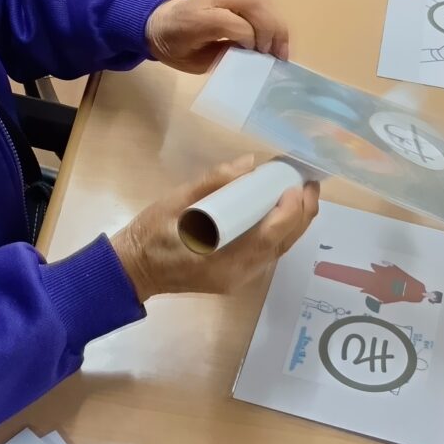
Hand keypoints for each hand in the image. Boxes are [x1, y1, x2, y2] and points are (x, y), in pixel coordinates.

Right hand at [110, 156, 318, 303]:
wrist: (134, 270)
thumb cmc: (150, 234)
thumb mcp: (174, 202)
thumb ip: (212, 182)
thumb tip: (248, 164)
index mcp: (220, 259)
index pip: (266, 237)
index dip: (288, 212)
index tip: (295, 186)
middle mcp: (236, 274)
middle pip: (280, 245)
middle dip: (300, 215)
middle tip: (309, 185)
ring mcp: (238, 279)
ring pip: (277, 251)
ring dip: (294, 224)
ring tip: (303, 195)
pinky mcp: (236, 276)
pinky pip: (266, 254)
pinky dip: (280, 233)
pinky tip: (282, 213)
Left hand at [144, 0, 288, 73]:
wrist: (156, 21)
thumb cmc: (172, 46)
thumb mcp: (190, 62)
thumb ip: (218, 58)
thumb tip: (248, 59)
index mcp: (194, 19)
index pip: (229, 22)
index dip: (247, 38)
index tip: (254, 56)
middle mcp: (212, 2)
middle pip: (252, 5)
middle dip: (270, 30)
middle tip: (276, 56)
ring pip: (260, 1)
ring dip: (276, 25)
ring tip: (280, 50)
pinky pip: (259, 4)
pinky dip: (272, 21)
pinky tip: (275, 40)